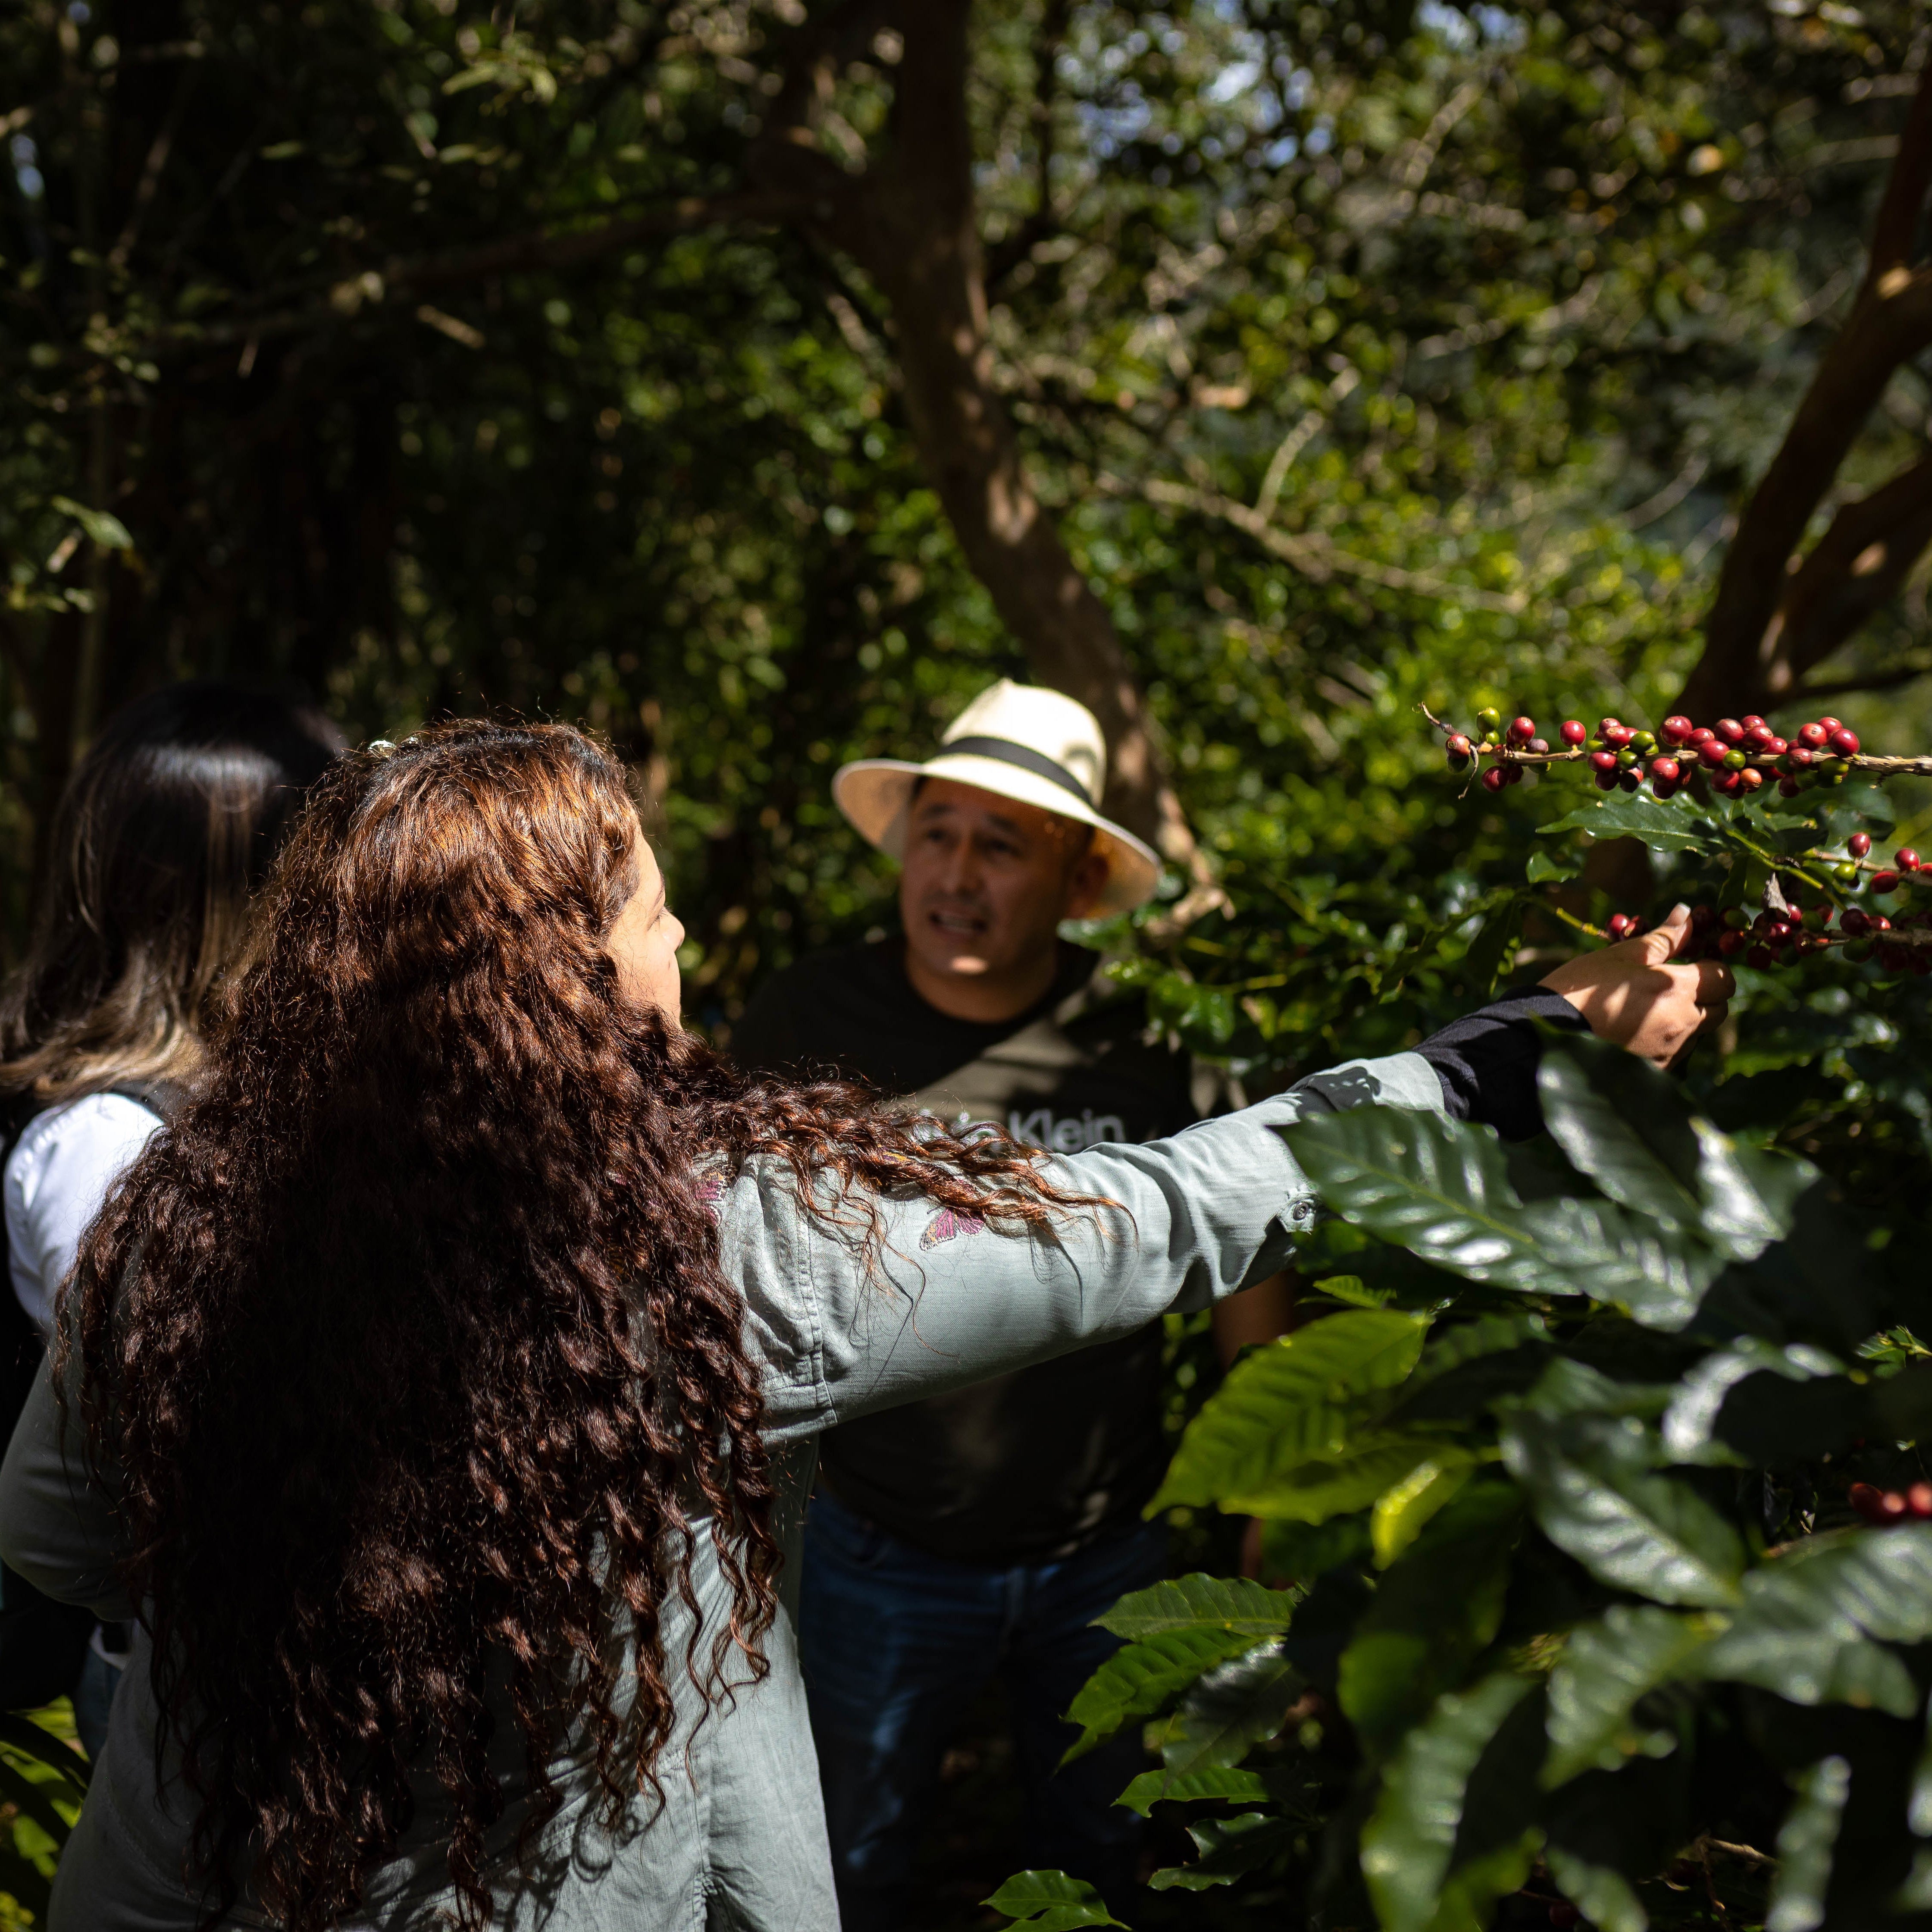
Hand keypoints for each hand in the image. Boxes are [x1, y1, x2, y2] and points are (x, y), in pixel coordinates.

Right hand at [1539, 903, 1733, 1068]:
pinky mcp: (1657, 1073)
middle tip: (1672, 985)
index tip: (1690, 962)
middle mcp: (1683, 1023)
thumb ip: (1661, 938)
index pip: (1724, 977)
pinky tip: (1636, 1033)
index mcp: (1677, 988)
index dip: (1711, 967)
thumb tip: (1686, 913)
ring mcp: (1671, 1052)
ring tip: (1647, 1010)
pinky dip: (1667, 1042)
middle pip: (1720, 1009)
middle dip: (1705, 995)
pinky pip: (1676, 1054)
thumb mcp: (1619, 955)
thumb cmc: (1581, 988)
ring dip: (1686, 1020)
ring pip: (1698, 1033)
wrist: (1546, 1035)